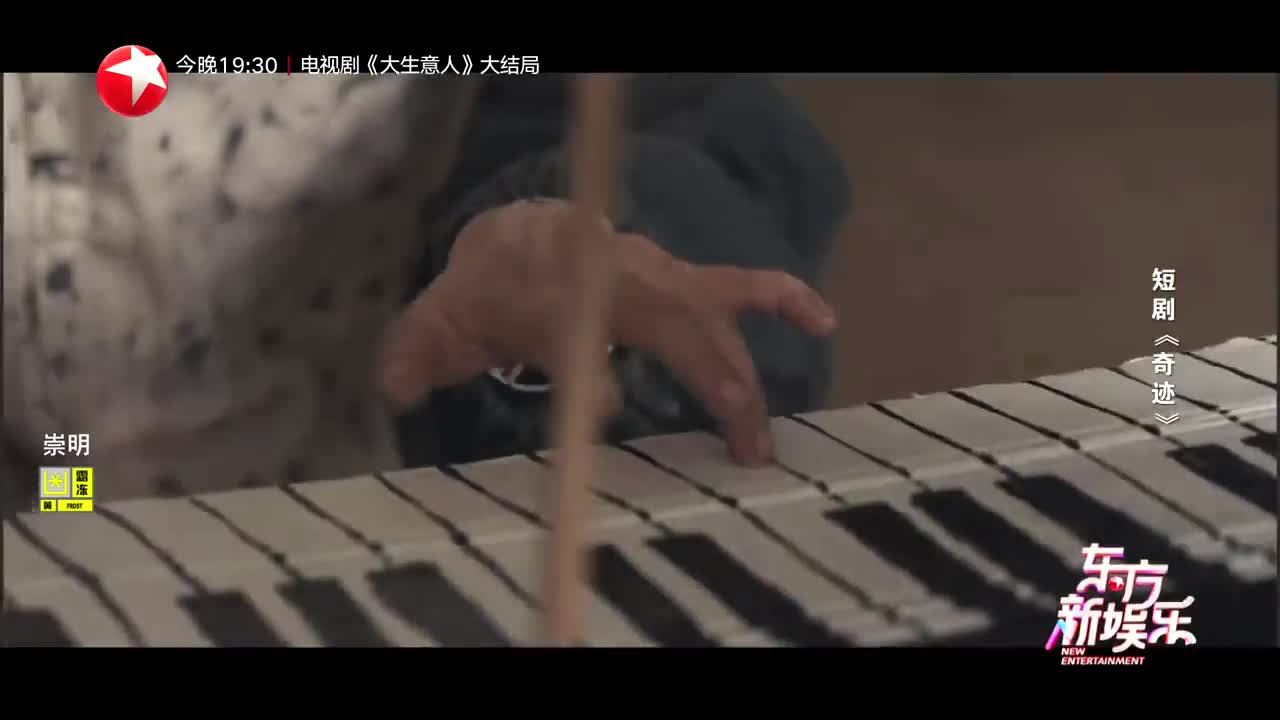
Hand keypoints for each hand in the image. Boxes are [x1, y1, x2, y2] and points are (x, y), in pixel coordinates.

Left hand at [378, 199, 836, 465]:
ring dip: (745, 375)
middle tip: (740, 451)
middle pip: (676, 327)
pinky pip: (739, 285)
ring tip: (765, 434)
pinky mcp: (680, 281)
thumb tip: (397, 386)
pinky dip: (781, 299)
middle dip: (713, 384)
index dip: (595, 373)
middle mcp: (616, 278)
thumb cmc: (486, 288)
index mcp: (555, 289)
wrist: (513, 237)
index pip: (583, 331)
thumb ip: (417, 350)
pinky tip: (822, 320)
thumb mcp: (443, 318)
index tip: (611, 408)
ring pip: (714, 316)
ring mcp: (656, 275)